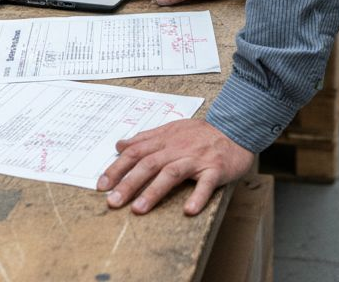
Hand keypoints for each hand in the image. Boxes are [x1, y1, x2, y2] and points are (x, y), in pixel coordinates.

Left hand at [97, 119, 254, 215]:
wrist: (236, 129)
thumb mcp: (172, 129)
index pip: (136, 153)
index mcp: (165, 140)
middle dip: (129, 183)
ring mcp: (197, 159)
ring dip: (154, 192)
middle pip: (149, 164)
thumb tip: (120, 144)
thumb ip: (146, 138)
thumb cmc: (202, 134)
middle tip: (113, 201)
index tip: (102, 185)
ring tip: (138, 209)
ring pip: (172, 173)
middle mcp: (178, 149)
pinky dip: (198, 197)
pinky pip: (206, 183)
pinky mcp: (216, 169)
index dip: (117, 168)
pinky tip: (189, 210)